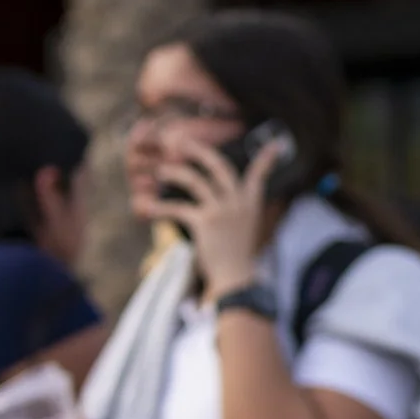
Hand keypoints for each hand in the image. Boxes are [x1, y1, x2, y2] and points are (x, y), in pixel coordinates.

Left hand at [163, 133, 278, 301]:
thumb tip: (224, 201)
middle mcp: (237, 202)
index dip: (266, 159)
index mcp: (250, 203)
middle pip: (218, 166)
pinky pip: (177, 208)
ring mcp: (221, 210)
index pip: (259, 175)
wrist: (235, 278)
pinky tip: (145, 207)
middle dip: (199, 150)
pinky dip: (158, 207)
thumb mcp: (244, 228)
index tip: (275, 144)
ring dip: (174, 173)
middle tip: (181, 141)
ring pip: (195, 180)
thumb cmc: (236, 256)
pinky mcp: (205, 222)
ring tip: (160, 171)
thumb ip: (237, 210)